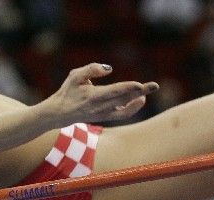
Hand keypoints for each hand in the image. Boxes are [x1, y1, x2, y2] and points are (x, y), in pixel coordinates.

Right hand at [41, 63, 158, 125]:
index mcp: (93, 96)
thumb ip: (92, 68)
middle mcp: (100, 107)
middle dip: (140, 92)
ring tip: (145, 94)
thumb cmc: (67, 92)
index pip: (115, 91)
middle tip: (155, 86)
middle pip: (124, 99)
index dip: (129, 88)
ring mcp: (103, 114)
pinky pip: (121, 115)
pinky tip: (138, 99)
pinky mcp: (104, 118)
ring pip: (125, 109)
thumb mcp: (75, 75)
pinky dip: (131, 108)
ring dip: (137, 102)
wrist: (58, 114)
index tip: (141, 84)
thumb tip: (109, 69)